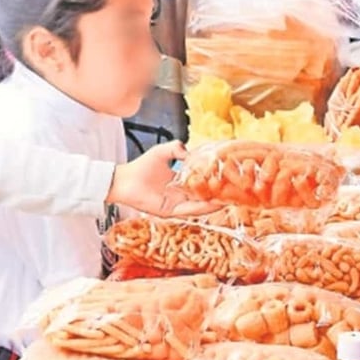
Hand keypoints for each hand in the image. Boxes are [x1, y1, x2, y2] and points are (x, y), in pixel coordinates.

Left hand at [106, 141, 221, 217]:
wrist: (124, 180)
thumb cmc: (140, 166)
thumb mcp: (162, 152)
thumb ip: (176, 148)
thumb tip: (189, 150)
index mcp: (180, 182)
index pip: (201, 184)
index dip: (214, 181)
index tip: (227, 177)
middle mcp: (180, 195)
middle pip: (203, 197)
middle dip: (218, 195)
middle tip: (235, 192)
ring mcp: (176, 204)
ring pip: (199, 206)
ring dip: (213, 204)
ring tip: (228, 199)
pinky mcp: (169, 211)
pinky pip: (188, 211)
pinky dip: (200, 208)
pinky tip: (212, 204)